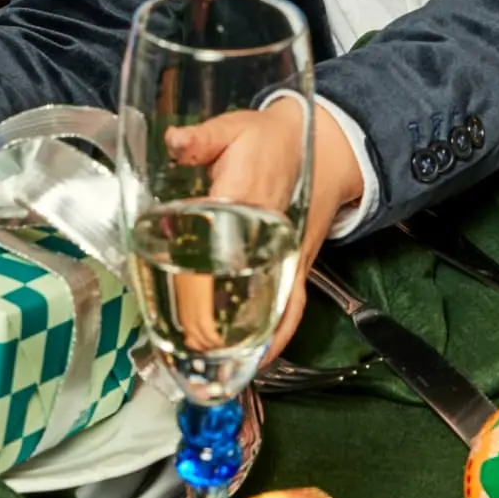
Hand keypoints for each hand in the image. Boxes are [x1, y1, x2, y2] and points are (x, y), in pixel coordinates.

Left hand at [166, 101, 364, 359]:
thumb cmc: (268, 139)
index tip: (183, 282)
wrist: (323, 146)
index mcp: (249, 193)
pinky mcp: (299, 266)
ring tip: (220, 370)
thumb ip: (202, 138)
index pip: (225, 229)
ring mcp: (289, 255)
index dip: (204, 257)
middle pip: (248, 281)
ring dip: (252, 337)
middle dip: (220, 312)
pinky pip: (293, 308)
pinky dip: (279, 337)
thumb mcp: (234, 127)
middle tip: (192, 344)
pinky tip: (258, 361)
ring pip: (276, 304)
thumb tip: (175, 142)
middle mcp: (271, 232)